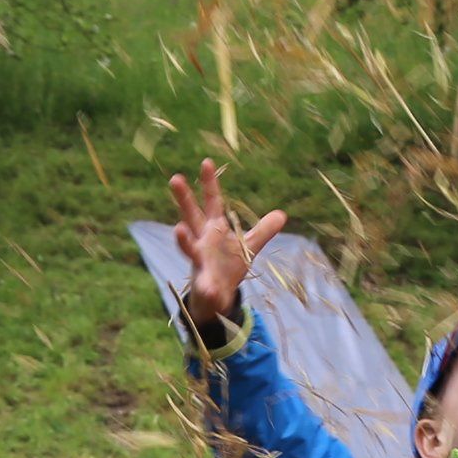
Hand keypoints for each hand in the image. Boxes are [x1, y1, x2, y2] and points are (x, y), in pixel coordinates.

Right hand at [167, 159, 286, 335]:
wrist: (216, 295)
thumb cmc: (228, 265)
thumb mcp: (249, 246)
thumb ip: (263, 231)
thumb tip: (282, 214)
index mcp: (214, 228)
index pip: (212, 201)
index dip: (210, 183)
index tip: (206, 162)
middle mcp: (202, 240)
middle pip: (191, 215)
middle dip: (184, 198)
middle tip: (175, 178)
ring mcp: (199, 261)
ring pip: (188, 248)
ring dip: (184, 240)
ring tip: (178, 230)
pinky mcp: (203, 284)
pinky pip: (205, 286)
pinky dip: (208, 288)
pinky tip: (210, 290)